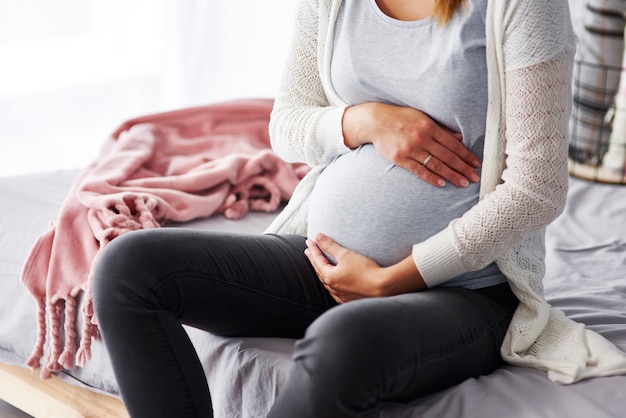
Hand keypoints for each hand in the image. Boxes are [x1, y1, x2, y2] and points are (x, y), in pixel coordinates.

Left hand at [305, 233, 425, 302]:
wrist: (383, 287)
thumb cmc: (365, 270)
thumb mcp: (346, 255)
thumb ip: (330, 246)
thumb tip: (318, 236)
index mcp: (330, 277)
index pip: (317, 260)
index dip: (313, 249)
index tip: (309, 241)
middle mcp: (333, 288)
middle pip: (320, 271)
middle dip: (314, 260)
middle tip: (309, 251)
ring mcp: (341, 295)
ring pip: (327, 282)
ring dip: (322, 272)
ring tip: (319, 265)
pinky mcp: (349, 299)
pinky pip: (336, 291)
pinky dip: (332, 284)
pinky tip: (333, 284)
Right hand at [342, 102, 480, 187]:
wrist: (376, 122)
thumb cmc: (401, 118)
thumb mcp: (422, 117)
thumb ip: (441, 128)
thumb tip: (459, 138)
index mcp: (429, 127)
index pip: (453, 144)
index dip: (466, 155)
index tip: (476, 163)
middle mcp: (422, 138)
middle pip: (447, 156)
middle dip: (463, 168)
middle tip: (475, 177)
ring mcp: (411, 149)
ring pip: (436, 165)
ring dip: (451, 175)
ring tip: (463, 183)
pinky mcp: (400, 158)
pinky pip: (419, 170)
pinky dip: (431, 177)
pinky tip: (441, 183)